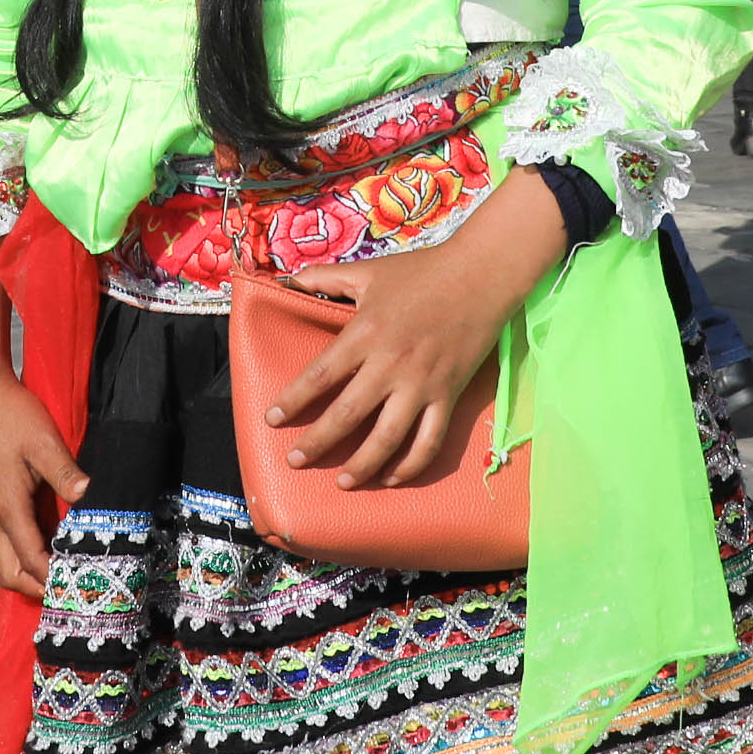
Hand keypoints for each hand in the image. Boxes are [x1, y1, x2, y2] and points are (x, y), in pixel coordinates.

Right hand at [0, 358, 85, 601]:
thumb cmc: (13, 415)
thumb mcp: (44, 443)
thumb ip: (65, 474)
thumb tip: (88, 497)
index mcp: (6, 507)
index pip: (31, 560)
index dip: (54, 579)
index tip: (79, 587)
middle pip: (9, 573)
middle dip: (36, 588)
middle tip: (68, 589)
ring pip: (1, 561)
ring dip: (26, 573)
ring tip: (58, 572)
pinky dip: (18, 555)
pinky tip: (42, 544)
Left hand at [266, 177, 565, 489]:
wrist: (480, 275)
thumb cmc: (422, 272)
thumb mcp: (369, 270)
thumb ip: (325, 277)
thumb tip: (287, 280)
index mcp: (366, 332)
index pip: (320, 375)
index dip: (293, 400)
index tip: (272, 419)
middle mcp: (390, 363)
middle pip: (347, 414)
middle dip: (318, 442)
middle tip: (295, 461)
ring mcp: (422, 384)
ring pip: (387, 438)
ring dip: (362, 465)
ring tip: (342, 482)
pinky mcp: (448, 395)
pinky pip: (429, 440)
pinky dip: (411, 465)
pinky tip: (392, 478)